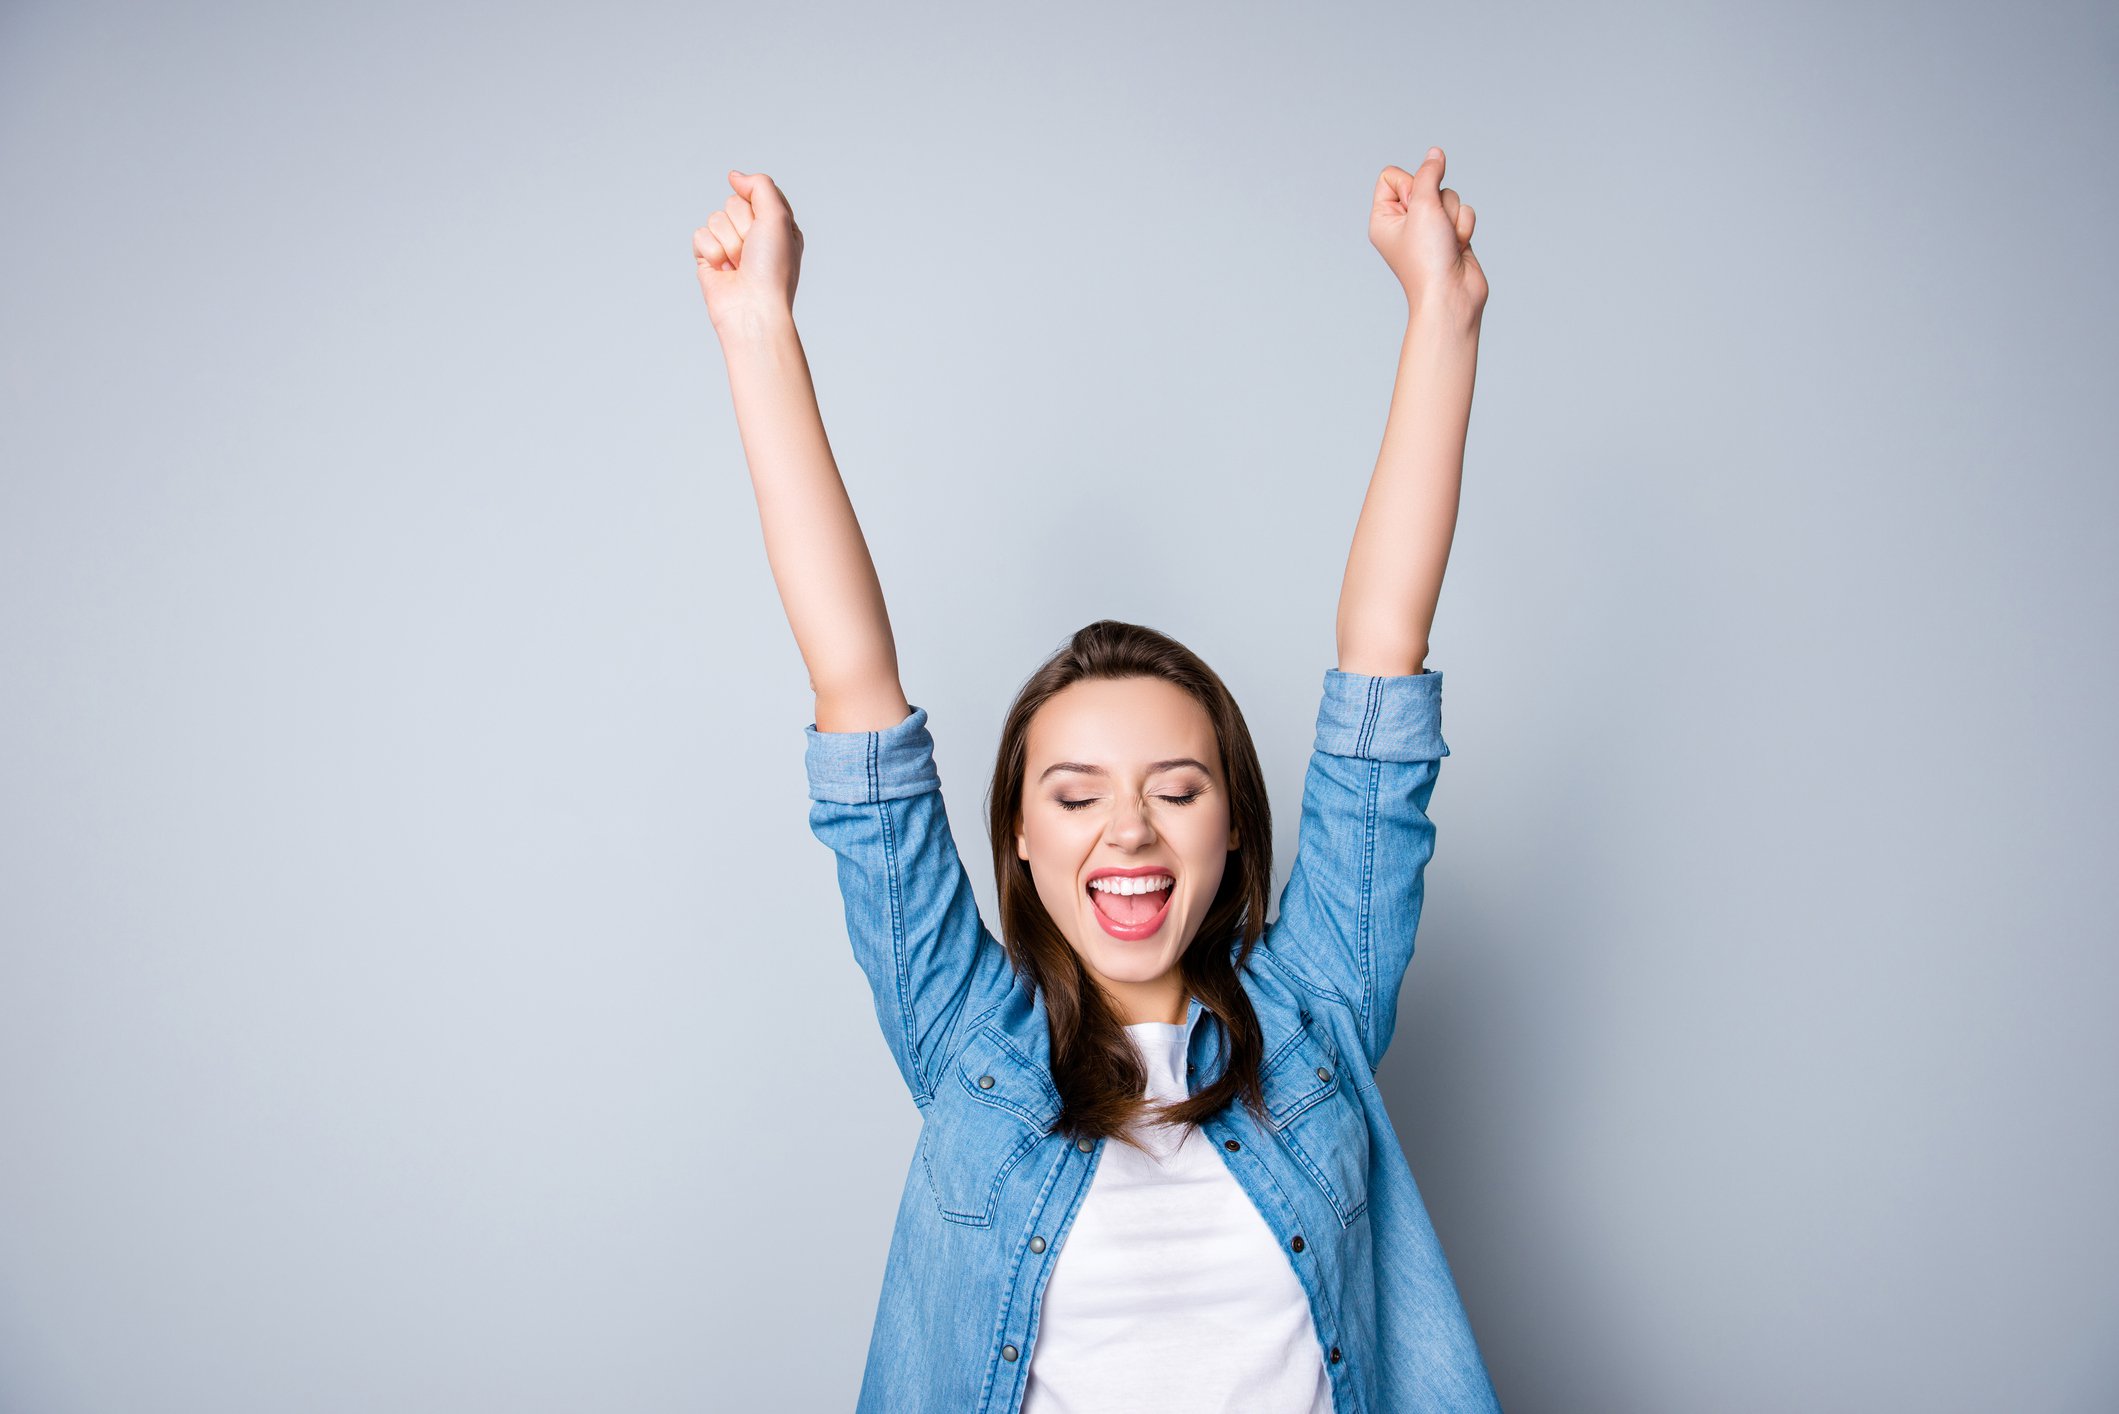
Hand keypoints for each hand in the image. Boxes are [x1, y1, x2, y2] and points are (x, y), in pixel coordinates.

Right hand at [693, 170, 803, 331]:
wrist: (752, 309)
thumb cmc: (772, 269)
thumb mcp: (778, 217)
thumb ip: (760, 186)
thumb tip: (734, 176)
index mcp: (777, 225)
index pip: (758, 193)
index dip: (758, 208)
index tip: (766, 228)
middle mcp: (754, 235)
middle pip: (733, 203)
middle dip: (742, 226)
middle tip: (752, 251)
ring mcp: (730, 246)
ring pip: (715, 218)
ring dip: (728, 242)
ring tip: (739, 265)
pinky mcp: (708, 258)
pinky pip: (699, 235)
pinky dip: (710, 252)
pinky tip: (724, 271)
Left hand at [1368, 149, 1485, 324]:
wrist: (1451, 294)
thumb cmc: (1428, 258)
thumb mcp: (1423, 206)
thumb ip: (1429, 174)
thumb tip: (1435, 154)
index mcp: (1383, 218)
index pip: (1391, 176)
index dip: (1409, 184)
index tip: (1415, 207)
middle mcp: (1403, 223)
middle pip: (1425, 183)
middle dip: (1436, 202)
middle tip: (1433, 229)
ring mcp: (1428, 229)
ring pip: (1447, 197)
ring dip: (1452, 216)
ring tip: (1447, 241)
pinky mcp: (1449, 235)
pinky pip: (1462, 212)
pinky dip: (1464, 226)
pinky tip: (1457, 247)